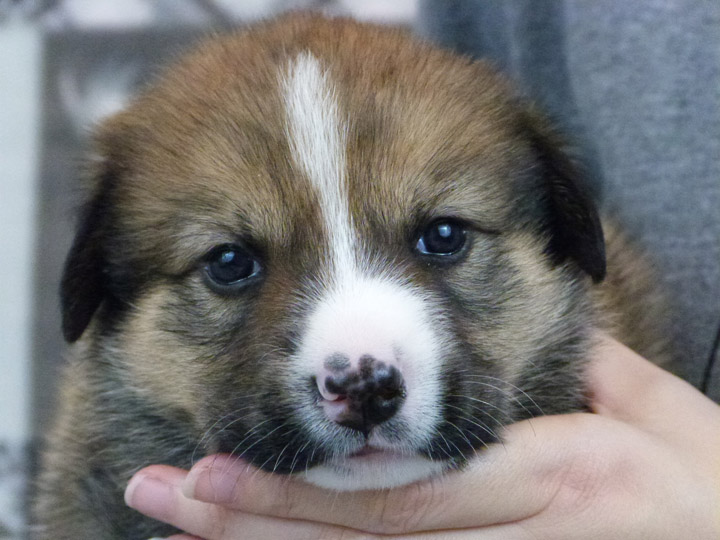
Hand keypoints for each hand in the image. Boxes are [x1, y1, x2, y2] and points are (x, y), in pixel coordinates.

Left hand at [124, 335, 719, 538]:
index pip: (400, 491)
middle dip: (252, 522)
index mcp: (552, 472)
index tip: (208, 470)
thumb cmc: (706, 476)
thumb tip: (516, 313)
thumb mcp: (652, 408)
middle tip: (160, 499)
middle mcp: (521, 536)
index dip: (297, 491)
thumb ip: (574, 364)